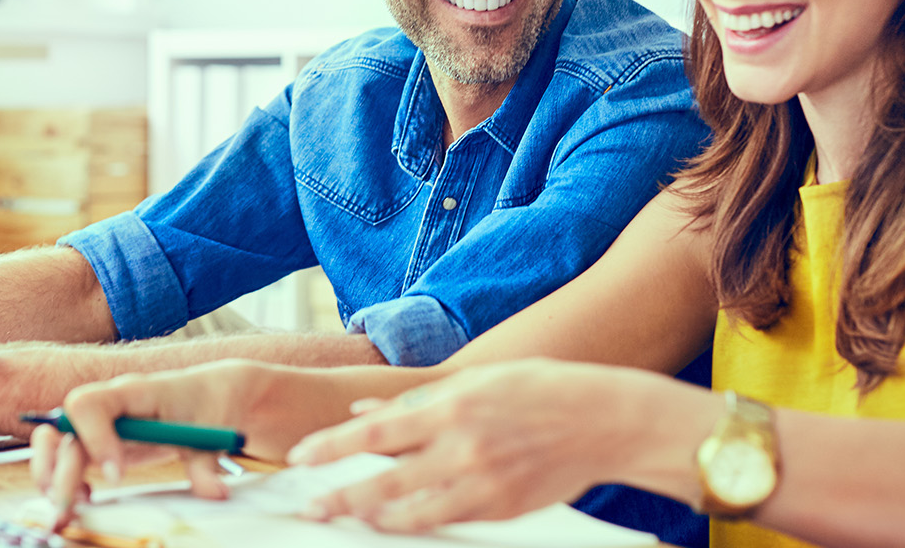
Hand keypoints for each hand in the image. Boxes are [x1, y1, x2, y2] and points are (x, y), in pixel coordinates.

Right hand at [30, 359, 292, 528]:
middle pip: (62, 426)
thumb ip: (206, 464)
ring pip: (56, 441)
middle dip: (58, 469)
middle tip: (69, 506)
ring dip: (50, 475)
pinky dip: (65, 479)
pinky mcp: (102, 441)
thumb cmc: (207, 406)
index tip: (117, 476)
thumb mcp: (211, 434)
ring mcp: (101, 423)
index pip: (89, 404)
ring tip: (66, 508)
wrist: (211, 396)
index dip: (94, 439)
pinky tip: (85, 499)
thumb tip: (214, 492)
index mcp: (133, 392)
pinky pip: (68, 455)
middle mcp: (109, 406)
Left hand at [287, 359, 652, 532]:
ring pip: (412, 513)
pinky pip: (447, 522)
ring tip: (349, 519)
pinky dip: (417, 524)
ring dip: (374, 518)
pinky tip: (395, 523)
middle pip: (384, 482)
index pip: (374, 432)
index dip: (332, 447)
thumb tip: (365, 412)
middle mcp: (462, 448)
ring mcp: (483, 484)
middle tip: (310, 508)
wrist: (604, 421)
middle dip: (341, 498)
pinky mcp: (502, 509)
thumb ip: (417, 400)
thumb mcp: (477, 380)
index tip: (299, 457)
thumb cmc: (539, 390)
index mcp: (452, 407)